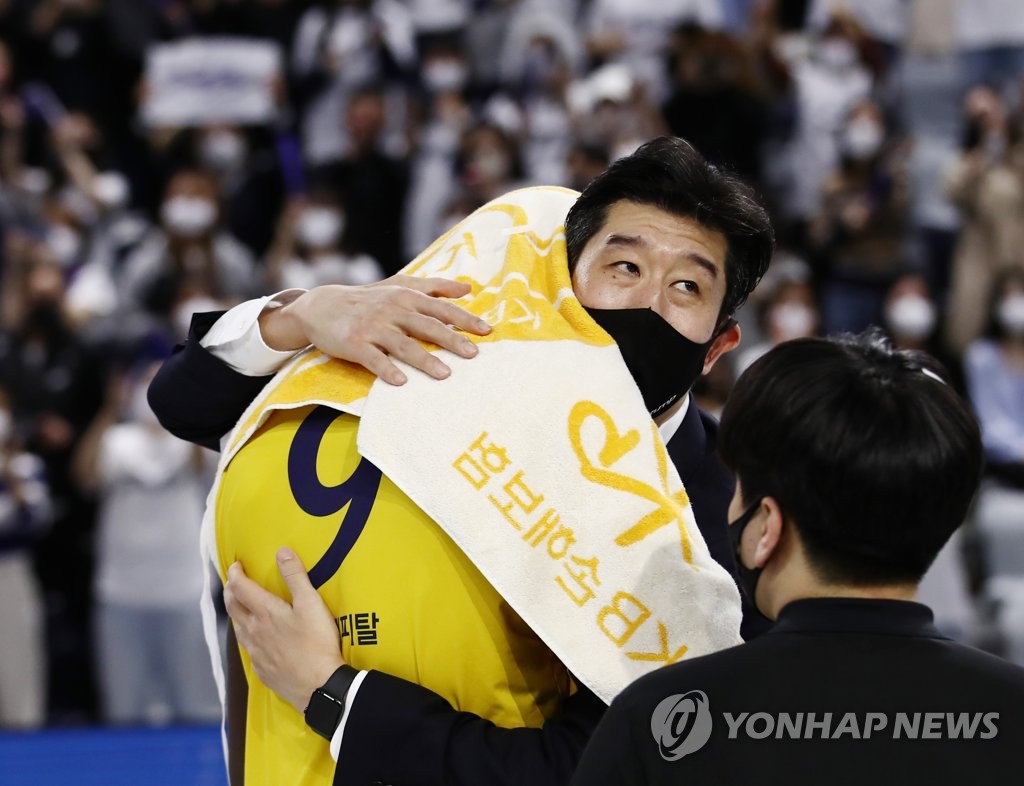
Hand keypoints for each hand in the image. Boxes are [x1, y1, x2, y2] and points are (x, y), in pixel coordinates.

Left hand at [224, 548, 344, 713]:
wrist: (319, 686)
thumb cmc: (317, 642)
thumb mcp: (311, 604)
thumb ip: (295, 576)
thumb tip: (281, 551)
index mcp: (265, 612)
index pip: (241, 587)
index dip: (235, 573)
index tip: (235, 564)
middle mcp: (254, 631)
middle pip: (233, 607)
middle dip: (231, 591)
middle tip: (234, 582)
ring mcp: (256, 653)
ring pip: (238, 629)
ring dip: (236, 614)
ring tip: (241, 608)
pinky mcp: (262, 670)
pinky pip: (248, 649)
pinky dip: (247, 636)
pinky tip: (257, 640)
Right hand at [261, 277, 491, 384]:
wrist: (320, 306)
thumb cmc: (367, 298)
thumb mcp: (399, 286)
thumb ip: (433, 287)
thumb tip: (467, 288)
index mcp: (406, 297)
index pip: (441, 308)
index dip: (464, 319)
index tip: (486, 331)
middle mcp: (392, 310)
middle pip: (427, 326)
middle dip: (452, 340)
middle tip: (473, 354)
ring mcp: (373, 327)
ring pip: (403, 344)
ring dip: (424, 359)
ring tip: (444, 374)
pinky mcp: (354, 343)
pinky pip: (373, 359)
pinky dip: (386, 370)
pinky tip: (401, 382)